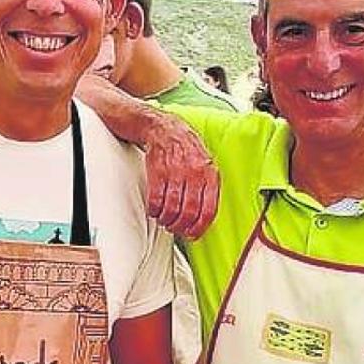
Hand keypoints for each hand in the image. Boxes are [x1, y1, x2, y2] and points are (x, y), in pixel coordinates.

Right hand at [142, 116, 218, 239]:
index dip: (199, 228)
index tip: (192, 234)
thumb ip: (207, 189)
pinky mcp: (158, 170)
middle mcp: (195, 173)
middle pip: (188, 212)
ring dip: (166, 219)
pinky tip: (155, 209)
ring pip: (171, 208)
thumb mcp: (205, 165)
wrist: (164, 128)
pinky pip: (156, 199)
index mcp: (210, 174)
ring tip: (165, 219)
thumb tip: (203, 219)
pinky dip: (154, 209)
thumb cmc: (185, 149)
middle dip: (180, 226)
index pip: (208, 210)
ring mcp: (176, 171)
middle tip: (175, 228)